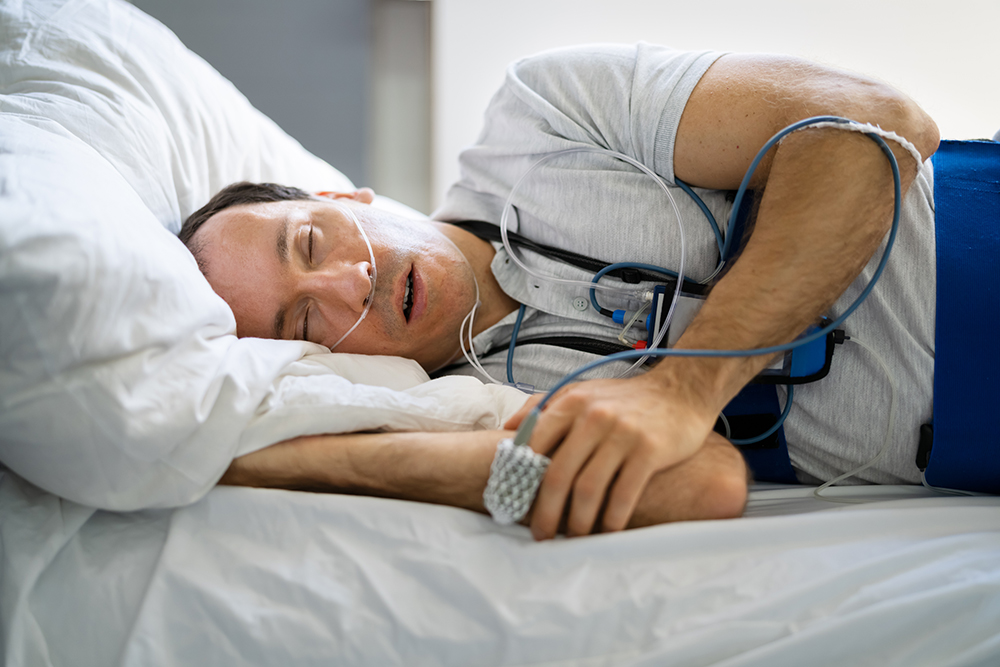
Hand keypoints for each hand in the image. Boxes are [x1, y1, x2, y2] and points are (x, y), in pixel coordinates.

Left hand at [505, 373, 718, 539]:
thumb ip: (543, 406)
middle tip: (542, 535)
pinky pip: (624, 494)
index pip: (534, 446)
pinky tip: (607, 532)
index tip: (516, 505)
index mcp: (571, 402)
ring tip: (574, 538)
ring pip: (589, 489)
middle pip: (558, 474)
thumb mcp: (581, 391)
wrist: (681, 390)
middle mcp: (593, 416)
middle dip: (546, 512)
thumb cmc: (626, 398)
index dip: (521, 480)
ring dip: (578, 522)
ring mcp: (623, 433)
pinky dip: (612, 520)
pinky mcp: (650, 450)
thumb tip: (507, 430)